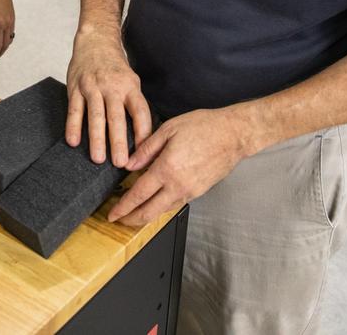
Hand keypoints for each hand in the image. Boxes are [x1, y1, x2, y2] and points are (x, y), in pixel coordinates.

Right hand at [65, 26, 152, 166]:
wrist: (96, 40)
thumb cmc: (115, 67)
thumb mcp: (131, 81)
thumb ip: (134, 104)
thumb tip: (144, 134)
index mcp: (130, 87)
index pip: (140, 112)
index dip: (143, 133)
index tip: (144, 153)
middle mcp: (112, 87)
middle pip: (116, 117)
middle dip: (118, 142)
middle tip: (120, 163)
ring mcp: (92, 87)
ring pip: (95, 116)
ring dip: (96, 138)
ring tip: (98, 159)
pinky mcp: (75, 87)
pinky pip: (74, 109)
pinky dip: (73, 125)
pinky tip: (73, 141)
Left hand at [107, 107, 253, 226]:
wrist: (234, 134)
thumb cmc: (204, 127)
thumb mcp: (169, 129)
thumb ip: (146, 149)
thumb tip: (129, 164)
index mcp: (167, 168)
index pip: (138, 194)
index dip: (123, 207)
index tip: (112, 213)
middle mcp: (178, 185)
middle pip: (149, 212)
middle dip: (131, 219)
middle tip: (118, 220)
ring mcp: (190, 191)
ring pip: (163, 211)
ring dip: (146, 215)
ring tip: (133, 213)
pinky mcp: (199, 191)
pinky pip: (175, 204)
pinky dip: (161, 207)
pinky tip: (155, 202)